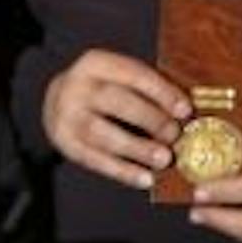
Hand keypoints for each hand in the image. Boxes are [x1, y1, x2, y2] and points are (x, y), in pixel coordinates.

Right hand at [42, 49, 188, 190]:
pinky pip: (96, 160)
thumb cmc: (103, 89)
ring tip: (163, 160)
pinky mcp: (65, 144)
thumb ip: (148, 88)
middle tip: (175, 135)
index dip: (161, 92)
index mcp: (96, 63)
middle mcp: (77, 87)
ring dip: (137, 148)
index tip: (185, 110)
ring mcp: (66, 117)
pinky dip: (123, 171)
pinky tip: (145, 179)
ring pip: (103, 134)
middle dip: (150, 119)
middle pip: (116, 101)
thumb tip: (186, 111)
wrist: (55, 100)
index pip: (133, 74)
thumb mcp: (119, 76)